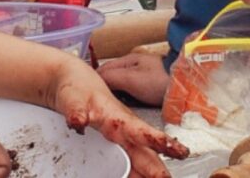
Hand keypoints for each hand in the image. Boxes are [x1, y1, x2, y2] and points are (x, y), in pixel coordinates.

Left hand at [45, 59, 189, 177]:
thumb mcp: (74, 99)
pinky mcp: (112, 144)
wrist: (73, 81)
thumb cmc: (78, 88)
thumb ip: (76, 111)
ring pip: (137, 160)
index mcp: (117, 118)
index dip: (159, 142)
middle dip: (157, 169)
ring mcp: (119, 138)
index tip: (176, 150)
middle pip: (144, 153)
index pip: (142, 132)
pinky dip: (133, 173)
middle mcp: (123, 130)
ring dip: (147, 173)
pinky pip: (124, 162)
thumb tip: (78, 121)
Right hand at [97, 52, 170, 105]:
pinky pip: (132, 92)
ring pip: (122, 86)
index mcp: (128, 59)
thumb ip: (111, 78)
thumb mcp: (131, 79)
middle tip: (100, 103)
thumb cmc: (159, 80)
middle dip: (105, 89)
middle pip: (112, 78)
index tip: (90, 95)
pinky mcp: (150, 85)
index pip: (103, 69)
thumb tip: (95, 81)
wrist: (185, 85)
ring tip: (112, 106)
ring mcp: (143, 75)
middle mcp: (134, 65)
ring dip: (117, 95)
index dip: (95, 82)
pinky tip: (127, 105)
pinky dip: (128, 98)